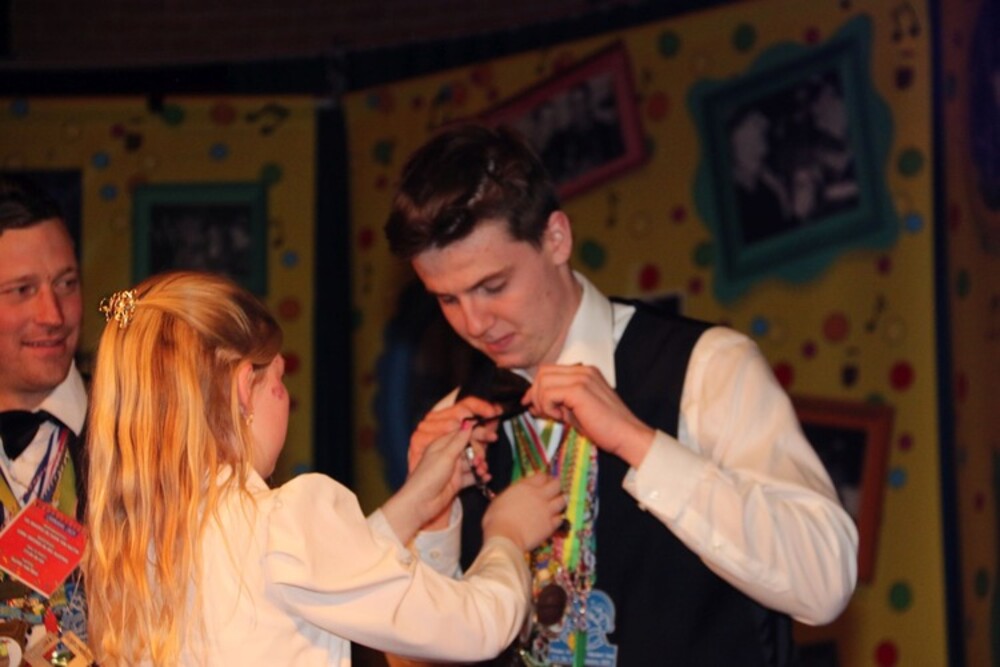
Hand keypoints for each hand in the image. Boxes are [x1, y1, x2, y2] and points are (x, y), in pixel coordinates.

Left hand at [382, 424, 475, 543]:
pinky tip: (485, 478)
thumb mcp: (445, 456)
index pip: (463, 434)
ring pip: (472, 463)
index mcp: (443, 445)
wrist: (420, 504)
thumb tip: (468, 423)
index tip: (492, 437)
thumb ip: (459, 440)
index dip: (478, 434)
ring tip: (482, 471)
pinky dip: (479, 477)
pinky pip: (472, 477)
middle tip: (480, 460)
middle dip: (479, 453)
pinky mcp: (457, 483)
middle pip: (470, 449)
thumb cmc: (427, 477)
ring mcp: (453, 469)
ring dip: (480, 466)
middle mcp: (448, 455)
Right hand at [483, 473, 565, 551]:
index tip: (544, 481)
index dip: (544, 478)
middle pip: (556, 485)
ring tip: (559, 502)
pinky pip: (560, 518)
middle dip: (556, 486)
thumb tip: (515, 494)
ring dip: (561, 500)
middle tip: (554, 489)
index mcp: (525, 487)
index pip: (542, 476)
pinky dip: (559, 517)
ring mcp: (547, 510)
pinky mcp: (550, 525)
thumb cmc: (496, 519)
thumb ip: (512, 494)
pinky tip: (555, 519)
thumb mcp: (500, 499)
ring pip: (562, 500)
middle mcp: (539, 495)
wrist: (505, 536)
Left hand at [525, 364, 655, 467]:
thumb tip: (532, 403)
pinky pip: (549, 393)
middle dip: (535, 393)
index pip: (550, 371)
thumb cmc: (606, 427)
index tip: (534, 405)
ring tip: (554, 416)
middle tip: (539, 412)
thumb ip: (557, 402)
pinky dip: (548, 406)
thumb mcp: (576, 410)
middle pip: (543, 372)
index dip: (537, 388)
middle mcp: (583, 370)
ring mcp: (582, 378)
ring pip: (543, 381)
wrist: (627, 436)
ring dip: (542, 401)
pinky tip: (560, 418)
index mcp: (584, 372)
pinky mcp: (579, 390)